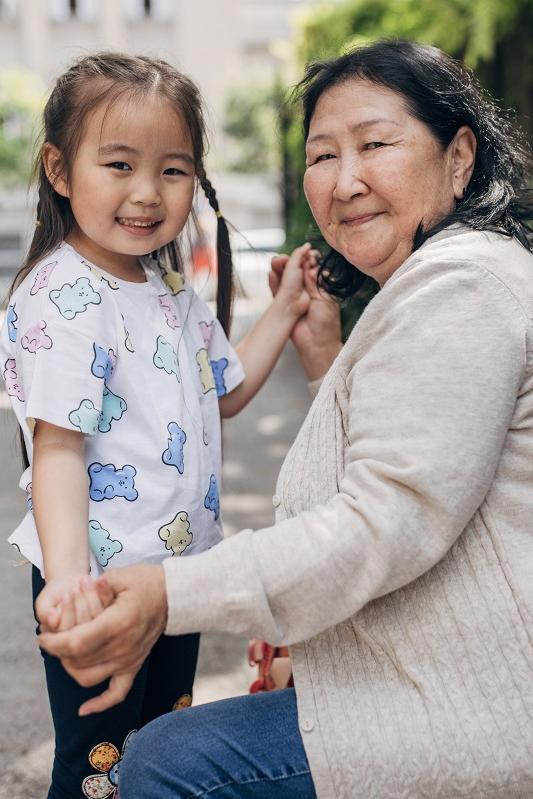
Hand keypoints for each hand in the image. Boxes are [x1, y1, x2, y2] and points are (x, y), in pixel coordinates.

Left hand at [38, 565, 167, 714]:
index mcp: (119, 622)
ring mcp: (130, 659)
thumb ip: (99, 584)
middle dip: (58, 650)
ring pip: (90, 678)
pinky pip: (118, 694)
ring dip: (70, 668)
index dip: (55, 642)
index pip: (78, 641)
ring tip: (63, 653)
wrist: (174, 596)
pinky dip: (100, 704)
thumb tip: (80, 588)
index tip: (42, 635)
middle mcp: (124, 646)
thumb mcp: (121, 575)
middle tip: (50, 636)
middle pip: (79, 660)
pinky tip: (84, 710)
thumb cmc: (146, 582)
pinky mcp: (135, 666)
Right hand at [270, 253, 341, 380]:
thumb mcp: (323, 299)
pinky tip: (271, 274)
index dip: (307, 260)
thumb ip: (314, 282)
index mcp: (320, 287)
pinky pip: (277, 291)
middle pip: (296, 272)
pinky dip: (274, 282)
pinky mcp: (284, 306)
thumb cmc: (326, 323)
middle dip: (291, 263)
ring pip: (286, 280)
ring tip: (276, 261)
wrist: (316, 344)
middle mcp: (307, 290)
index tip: (305, 252)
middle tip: (286, 256)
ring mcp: (295, 298)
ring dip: (281, 270)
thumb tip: (308, 265)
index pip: (312, 269)